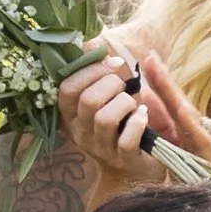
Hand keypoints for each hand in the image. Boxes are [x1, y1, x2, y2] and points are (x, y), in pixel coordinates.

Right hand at [59, 32, 210, 187]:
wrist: (132, 169)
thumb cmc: (120, 125)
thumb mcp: (105, 99)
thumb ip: (97, 73)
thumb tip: (93, 42)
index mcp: (71, 115)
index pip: (67, 87)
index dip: (89, 70)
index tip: (111, 64)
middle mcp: (81, 133)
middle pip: (87, 100)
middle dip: (111, 84)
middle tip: (124, 86)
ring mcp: (101, 149)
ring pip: (104, 118)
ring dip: (125, 103)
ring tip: (133, 105)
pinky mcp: (124, 160)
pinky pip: (127, 139)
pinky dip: (138, 122)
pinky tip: (143, 117)